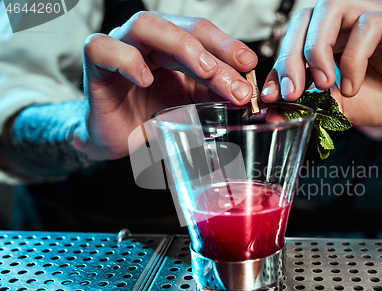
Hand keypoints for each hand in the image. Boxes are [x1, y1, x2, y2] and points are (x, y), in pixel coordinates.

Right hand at [78, 12, 256, 160]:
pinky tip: (145, 79)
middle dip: (213, 53)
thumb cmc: (153, 115)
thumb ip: (215, 94)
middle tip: (236, 79)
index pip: (202, 33)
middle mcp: (148, 40)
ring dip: (180, 46)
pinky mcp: (96, 65)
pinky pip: (104, 48)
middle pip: (182, 29)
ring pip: (146, 25)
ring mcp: (121, 47)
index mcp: (173, 46)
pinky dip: (127, 60)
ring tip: (205, 71)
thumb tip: (247, 93)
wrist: (117, 137)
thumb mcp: (192, 105)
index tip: (250, 65)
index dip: (227, 45)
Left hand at [261, 0, 381, 129]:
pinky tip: (352, 86)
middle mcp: (350, 18)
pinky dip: (354, 58)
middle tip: (293, 92)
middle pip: (309, 16)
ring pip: (334, 8)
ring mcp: (376, 15)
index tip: (272, 96)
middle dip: (292, 56)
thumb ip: (308, 104)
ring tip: (323, 85)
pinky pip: (370, 26)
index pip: (295, 33)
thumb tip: (272, 111)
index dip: (279, 62)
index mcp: (332, 33)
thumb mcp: (336, 106)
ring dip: (318, 49)